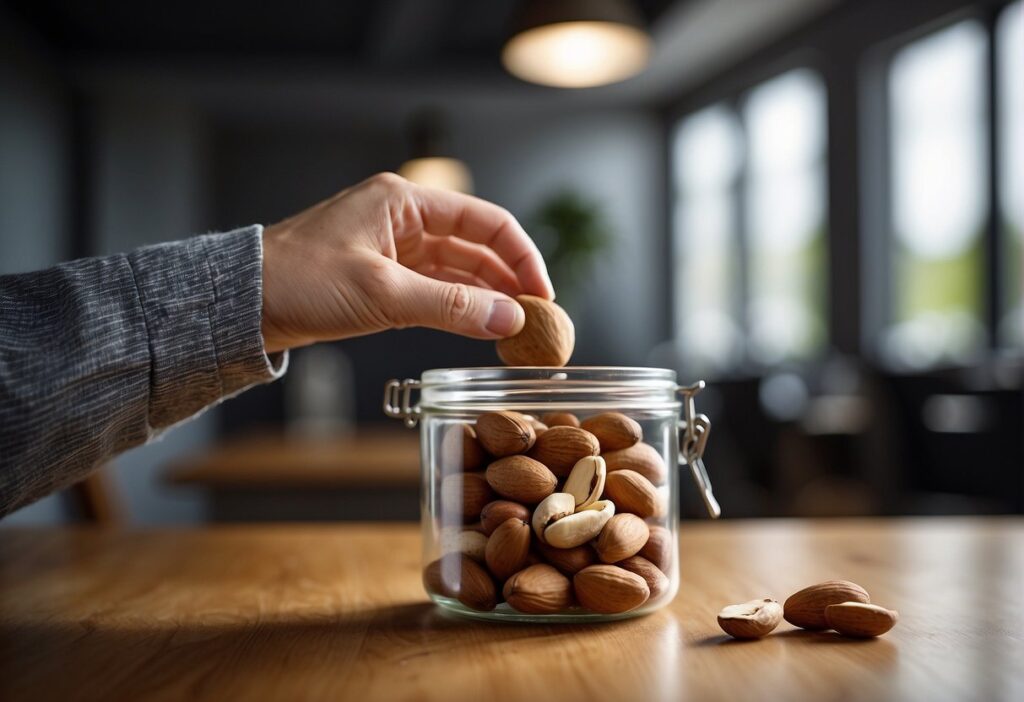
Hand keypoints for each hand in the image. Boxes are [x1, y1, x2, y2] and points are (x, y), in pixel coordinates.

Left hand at [260, 173, 553, 353]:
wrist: (243, 305)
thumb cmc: (297, 280)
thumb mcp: (380, 293)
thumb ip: (449, 307)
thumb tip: (508, 319)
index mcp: (403, 202)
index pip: (485, 220)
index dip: (521, 255)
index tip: (542, 293)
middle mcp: (403, 220)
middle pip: (476, 246)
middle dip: (509, 280)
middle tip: (536, 318)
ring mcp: (393, 250)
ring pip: (457, 271)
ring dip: (487, 298)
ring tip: (515, 329)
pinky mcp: (382, 279)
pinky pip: (435, 291)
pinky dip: (459, 309)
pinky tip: (480, 327)